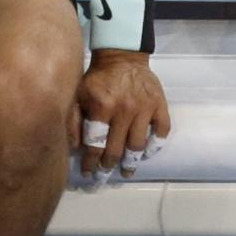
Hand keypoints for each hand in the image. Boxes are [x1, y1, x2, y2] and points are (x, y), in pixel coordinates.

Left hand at [71, 50, 170, 182]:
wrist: (122, 57)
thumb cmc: (96, 78)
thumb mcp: (78, 95)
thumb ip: (74, 120)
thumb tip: (74, 147)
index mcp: (102, 107)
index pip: (95, 143)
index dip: (91, 161)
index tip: (88, 172)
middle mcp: (125, 110)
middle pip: (116, 148)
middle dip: (108, 166)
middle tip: (104, 178)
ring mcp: (145, 108)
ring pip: (138, 144)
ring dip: (132, 162)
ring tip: (127, 172)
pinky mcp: (159, 104)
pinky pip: (162, 130)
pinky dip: (156, 144)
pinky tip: (147, 154)